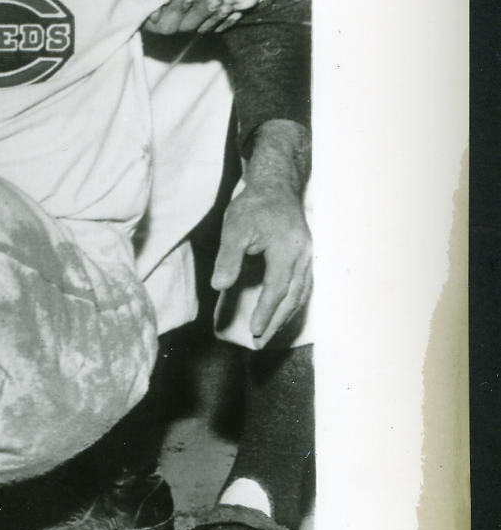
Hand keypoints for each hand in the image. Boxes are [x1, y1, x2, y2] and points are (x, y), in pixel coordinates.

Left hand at [142, 0, 301, 34]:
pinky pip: (223, 23)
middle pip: (179, 15)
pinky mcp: (245, 4)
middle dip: (170, 11)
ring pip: (199, 23)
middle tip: (167, 7)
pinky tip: (207, 19)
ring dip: (189, 20)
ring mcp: (228, 1)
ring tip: (185, 13)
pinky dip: (212, 24)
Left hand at [213, 179, 311, 345]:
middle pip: (293, 297)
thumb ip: (229, 257)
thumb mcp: (234, 228)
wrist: (276, 186)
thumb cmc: (253, 207)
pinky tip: (282, 312)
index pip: (278, 289)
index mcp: (288, 250)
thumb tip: (219, 286)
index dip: (266, 312)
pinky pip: (304, 286)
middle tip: (260, 343)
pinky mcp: (306, 256)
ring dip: (286, 316)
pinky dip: (293, 303)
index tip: (254, 330)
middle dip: (277, 322)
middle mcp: (303, 256)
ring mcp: (308, 256)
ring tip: (269, 334)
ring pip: (301, 293)